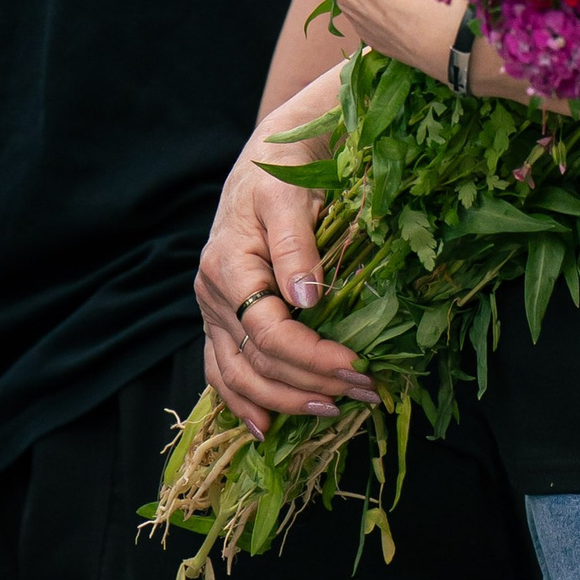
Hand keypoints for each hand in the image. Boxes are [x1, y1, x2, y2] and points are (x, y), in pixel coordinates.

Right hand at [195, 71, 376, 435]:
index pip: (268, 331)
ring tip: (332, 412)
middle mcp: (212, 293)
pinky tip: (266, 426)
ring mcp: (213, 310)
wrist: (270, 153)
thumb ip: (295, 247)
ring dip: (284, 402)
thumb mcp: (291, 194)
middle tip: (366, 392)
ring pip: (237, 375)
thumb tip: (306, 301)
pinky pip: (222, 369)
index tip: (359, 367)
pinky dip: (242, 401)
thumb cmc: (284, 168)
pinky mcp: (220, 318)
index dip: (312, 358)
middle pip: (255, 361)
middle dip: (310, 386)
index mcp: (227, 264)